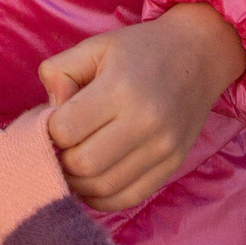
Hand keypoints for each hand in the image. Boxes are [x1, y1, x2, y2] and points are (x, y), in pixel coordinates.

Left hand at [37, 2, 245, 212]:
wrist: (198, 54)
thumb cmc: (140, 49)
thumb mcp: (95, 46)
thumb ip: (59, 72)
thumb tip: (47, 114)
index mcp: (121, 88)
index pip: (66, 130)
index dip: (49, 129)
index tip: (53, 120)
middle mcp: (145, 123)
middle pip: (82, 165)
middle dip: (61, 158)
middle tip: (61, 144)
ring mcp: (162, 149)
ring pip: (103, 188)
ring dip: (78, 182)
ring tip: (74, 161)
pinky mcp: (172, 165)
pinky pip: (128, 198)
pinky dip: (102, 198)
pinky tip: (93, 180)